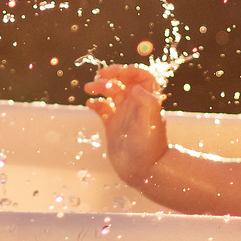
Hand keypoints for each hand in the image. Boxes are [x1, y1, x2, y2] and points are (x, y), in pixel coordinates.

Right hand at [82, 64, 168, 188]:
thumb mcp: (151, 121)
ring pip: (111, 92)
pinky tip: (90, 104)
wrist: (143, 170)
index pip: (142, 76)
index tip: (120, 72)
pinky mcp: (112, 124)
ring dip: (100, 86)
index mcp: (147, 100)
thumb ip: (146, 101)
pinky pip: (102, 108)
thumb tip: (134, 86)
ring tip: (89, 88)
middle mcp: (135, 104)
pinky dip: (95, 103)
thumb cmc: (150, 146)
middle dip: (112, 75)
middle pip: (124, 81)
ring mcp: (123, 114)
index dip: (132, 70)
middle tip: (101, 77)